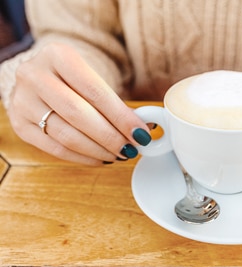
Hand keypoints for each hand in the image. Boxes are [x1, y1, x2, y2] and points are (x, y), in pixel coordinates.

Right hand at [6, 43, 150, 164]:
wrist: (41, 75)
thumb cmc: (75, 78)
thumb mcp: (94, 77)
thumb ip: (117, 101)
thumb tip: (145, 128)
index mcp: (58, 56)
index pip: (95, 92)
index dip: (121, 117)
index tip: (141, 134)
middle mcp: (34, 75)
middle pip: (78, 114)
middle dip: (111, 137)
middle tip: (132, 149)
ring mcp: (22, 101)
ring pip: (66, 135)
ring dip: (99, 150)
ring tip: (120, 154)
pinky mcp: (19, 124)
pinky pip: (54, 148)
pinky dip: (82, 157)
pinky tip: (101, 157)